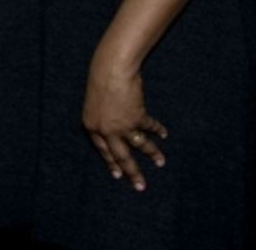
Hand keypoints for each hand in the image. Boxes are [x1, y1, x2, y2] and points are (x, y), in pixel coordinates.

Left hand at [81, 47, 167, 191]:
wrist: (111, 70)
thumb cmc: (100, 80)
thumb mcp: (95, 102)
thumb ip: (102, 117)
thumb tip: (113, 129)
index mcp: (91, 127)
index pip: (102, 151)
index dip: (111, 163)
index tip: (118, 174)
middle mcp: (106, 130)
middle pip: (121, 157)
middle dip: (132, 173)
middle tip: (140, 186)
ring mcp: (122, 126)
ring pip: (139, 146)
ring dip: (152, 154)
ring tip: (161, 162)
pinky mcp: (137, 117)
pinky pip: (149, 127)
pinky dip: (157, 130)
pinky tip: (163, 134)